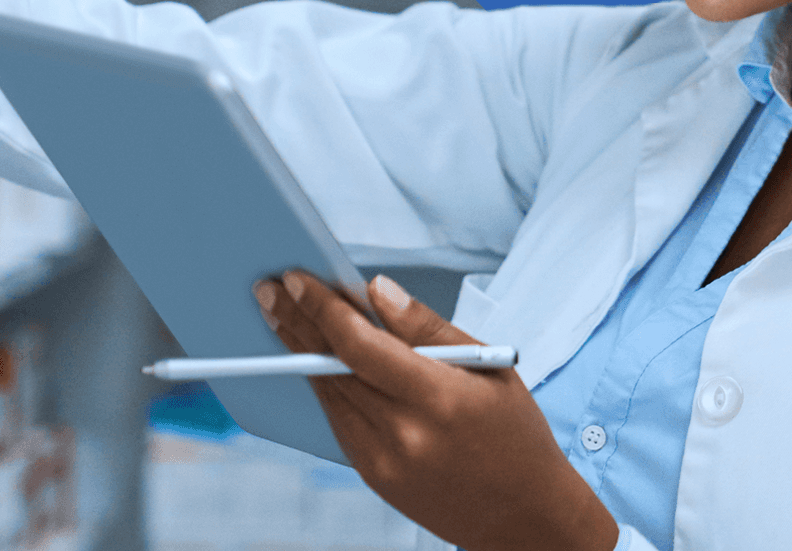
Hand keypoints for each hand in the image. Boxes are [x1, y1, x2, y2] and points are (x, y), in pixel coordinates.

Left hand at [253, 271, 620, 550]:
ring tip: (280, 315)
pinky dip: (324, 384)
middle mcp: (404, 433)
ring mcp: (383, 460)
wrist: (523, 513)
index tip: (296, 279)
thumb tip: (377, 289)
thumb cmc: (515, 433)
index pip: (362, 345)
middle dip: (297, 322)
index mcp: (439, 398)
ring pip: (328, 393)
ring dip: (299, 351)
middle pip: (333, 367)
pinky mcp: (373, 476)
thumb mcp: (489, 365)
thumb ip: (427, 326)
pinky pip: (338, 420)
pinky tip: (311, 358)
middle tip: (268, 288)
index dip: (323, 308)